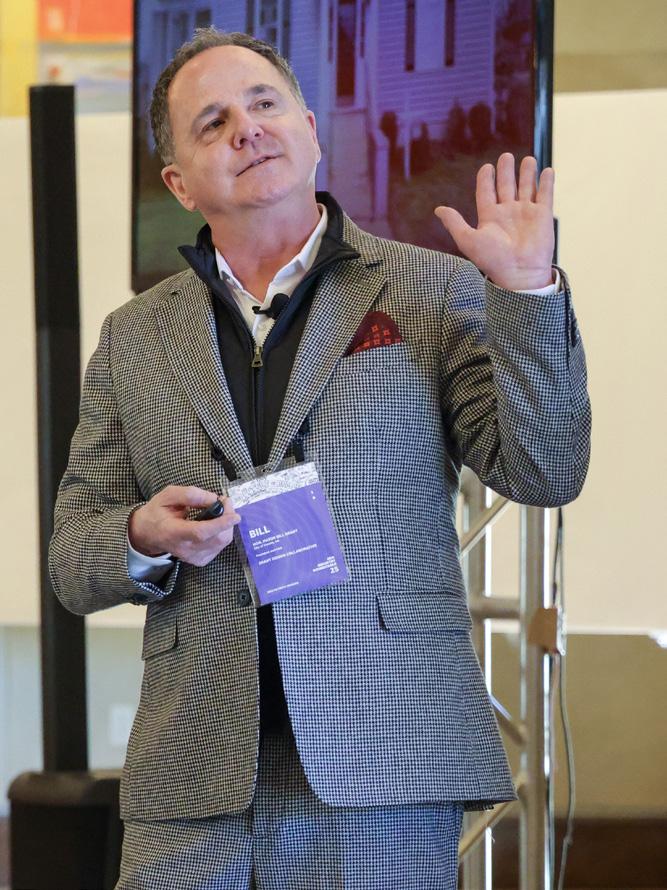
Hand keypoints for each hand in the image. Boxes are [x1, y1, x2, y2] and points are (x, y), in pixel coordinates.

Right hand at [128, 485, 239, 566]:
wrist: (147, 534)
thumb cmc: (157, 512)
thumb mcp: (168, 495)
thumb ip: (190, 494)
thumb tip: (213, 499)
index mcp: (173, 532)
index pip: (200, 532)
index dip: (220, 524)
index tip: (235, 515)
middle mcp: (184, 549)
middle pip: (216, 539)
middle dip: (227, 519)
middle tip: (224, 503)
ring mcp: (193, 557)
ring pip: (221, 543)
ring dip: (226, 525)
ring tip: (218, 511)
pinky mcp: (199, 560)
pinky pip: (219, 547)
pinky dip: (222, 533)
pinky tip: (213, 525)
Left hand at [434, 153, 554, 290]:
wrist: (519, 273)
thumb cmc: (492, 260)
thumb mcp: (468, 240)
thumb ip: (454, 223)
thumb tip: (438, 210)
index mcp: (490, 217)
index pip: (487, 192)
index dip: (486, 179)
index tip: (486, 167)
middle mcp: (508, 213)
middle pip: (506, 186)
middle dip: (506, 171)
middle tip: (506, 156)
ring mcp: (526, 213)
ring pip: (526, 187)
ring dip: (527, 173)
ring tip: (528, 160)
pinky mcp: (542, 216)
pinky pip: (545, 195)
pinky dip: (546, 182)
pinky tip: (547, 170)